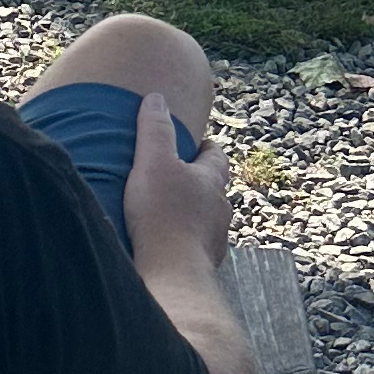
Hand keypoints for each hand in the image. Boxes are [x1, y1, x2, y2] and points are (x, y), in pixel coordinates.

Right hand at [123, 91, 232, 283]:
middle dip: (198, 180)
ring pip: (207, 218)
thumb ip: (155, 129)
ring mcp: (214, 238)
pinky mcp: (202, 263)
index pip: (216, 156)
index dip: (204, 147)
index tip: (193, 143)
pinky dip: (185, 239)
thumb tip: (156, 98)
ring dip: (192, 212)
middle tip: (176, 175)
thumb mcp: (153, 162)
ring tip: (168, 211)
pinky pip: (196, 245)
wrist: (173, 274)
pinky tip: (167, 243)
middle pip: (214, 188)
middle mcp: (219, 209)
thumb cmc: (163, 216)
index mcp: (211, 180)